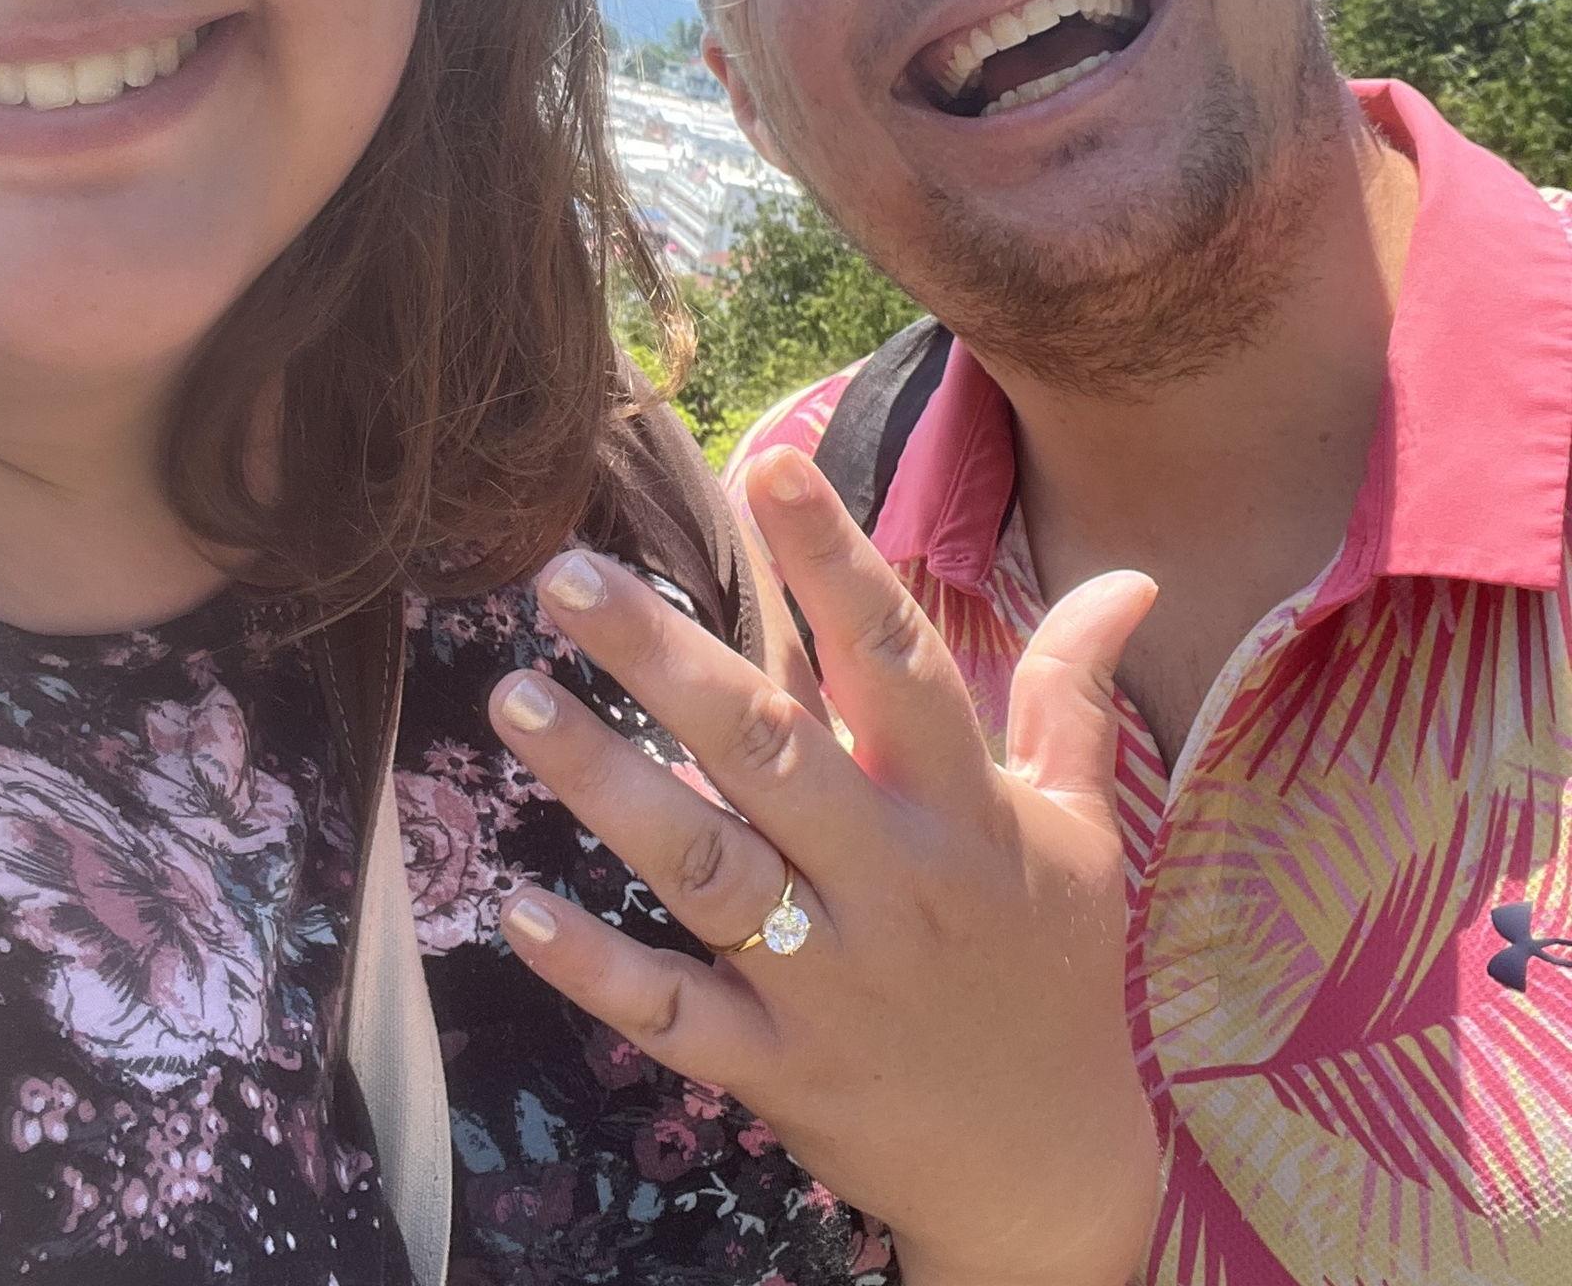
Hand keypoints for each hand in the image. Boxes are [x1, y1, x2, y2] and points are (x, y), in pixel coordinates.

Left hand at [486, 444, 1159, 1285]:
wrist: (1050, 1180)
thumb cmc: (1054, 970)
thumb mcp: (1081, 826)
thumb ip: (1074, 692)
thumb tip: (1130, 573)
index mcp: (962, 810)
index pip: (896, 662)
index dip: (836, 563)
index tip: (768, 465)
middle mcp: (890, 881)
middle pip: (770, 751)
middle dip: (664, 660)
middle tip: (563, 576)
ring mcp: (828, 980)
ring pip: (706, 868)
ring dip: (605, 783)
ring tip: (514, 698)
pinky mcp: (776, 1066)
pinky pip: (674, 1012)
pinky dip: (597, 965)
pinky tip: (518, 903)